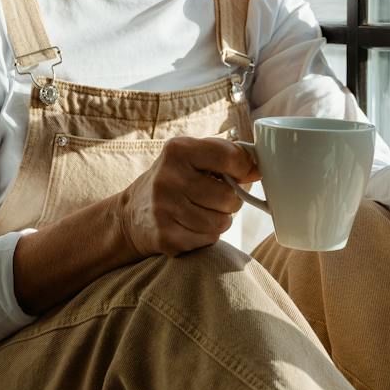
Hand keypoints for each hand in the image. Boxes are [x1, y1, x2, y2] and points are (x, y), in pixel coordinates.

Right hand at [110, 136, 257, 256]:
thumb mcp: (191, 155)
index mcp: (178, 150)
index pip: (230, 157)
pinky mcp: (166, 236)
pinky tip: (191, 225)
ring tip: (203, 212)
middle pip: (229, 196)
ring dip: (219, 219)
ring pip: (221, 222)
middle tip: (217, 197)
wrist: (131, 213)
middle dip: (231, 200)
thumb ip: (225, 154)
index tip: (244, 173)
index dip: (245, 168)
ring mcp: (165, 209)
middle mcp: (169, 178)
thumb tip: (258, 168)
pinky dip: (206, 235)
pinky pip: (208, 240)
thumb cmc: (174, 179)